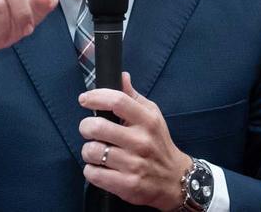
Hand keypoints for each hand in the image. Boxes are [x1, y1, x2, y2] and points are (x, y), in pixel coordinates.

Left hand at [79, 73, 191, 209]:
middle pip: (97, 127)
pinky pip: (92, 173)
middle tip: (90, 130)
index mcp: (148, 121)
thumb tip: (122, 76)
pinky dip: (91, 170)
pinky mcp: (126, 185)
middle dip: (86, 127)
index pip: (117, 101)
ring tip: (98, 151)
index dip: (96, 97)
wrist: (175, 179)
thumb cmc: (158, 144)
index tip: (85, 99)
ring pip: (91, 151)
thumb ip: (133, 97)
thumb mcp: (152, 116)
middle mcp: (141, 141)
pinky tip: (101, 168)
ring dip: (88, 151)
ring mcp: (134, 164)